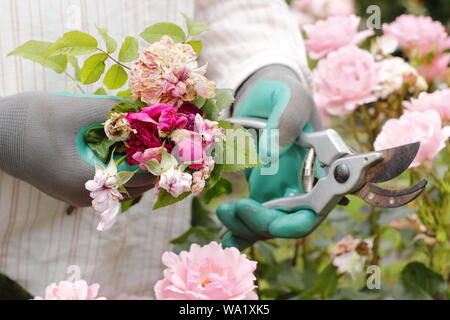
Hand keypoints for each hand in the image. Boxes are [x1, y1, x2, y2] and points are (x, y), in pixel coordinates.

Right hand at [0, 92, 153, 206]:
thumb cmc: (30, 119)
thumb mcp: (76, 110)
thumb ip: (116, 111)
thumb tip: (149, 110)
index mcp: (86, 181)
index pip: (141, 179)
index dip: (161, 159)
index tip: (173, 139)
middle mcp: (86, 197)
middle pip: (136, 186)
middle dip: (153, 163)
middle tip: (165, 138)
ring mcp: (80, 197)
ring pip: (124, 187)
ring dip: (139, 166)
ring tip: (148, 140)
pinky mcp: (76, 190)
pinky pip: (110, 184)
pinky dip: (123, 168)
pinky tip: (126, 148)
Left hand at [216, 65, 324, 249]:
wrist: (263, 94)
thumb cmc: (284, 92)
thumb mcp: (289, 97)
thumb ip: (286, 121)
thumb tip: (271, 155)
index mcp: (321, 167)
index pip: (317, 207)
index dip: (295, 221)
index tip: (267, 218)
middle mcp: (303, 183)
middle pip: (291, 223)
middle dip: (264, 226)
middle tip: (238, 208)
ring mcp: (281, 189)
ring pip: (269, 226)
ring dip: (246, 227)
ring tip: (224, 211)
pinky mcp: (261, 190)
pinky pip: (252, 218)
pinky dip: (238, 232)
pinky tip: (224, 237)